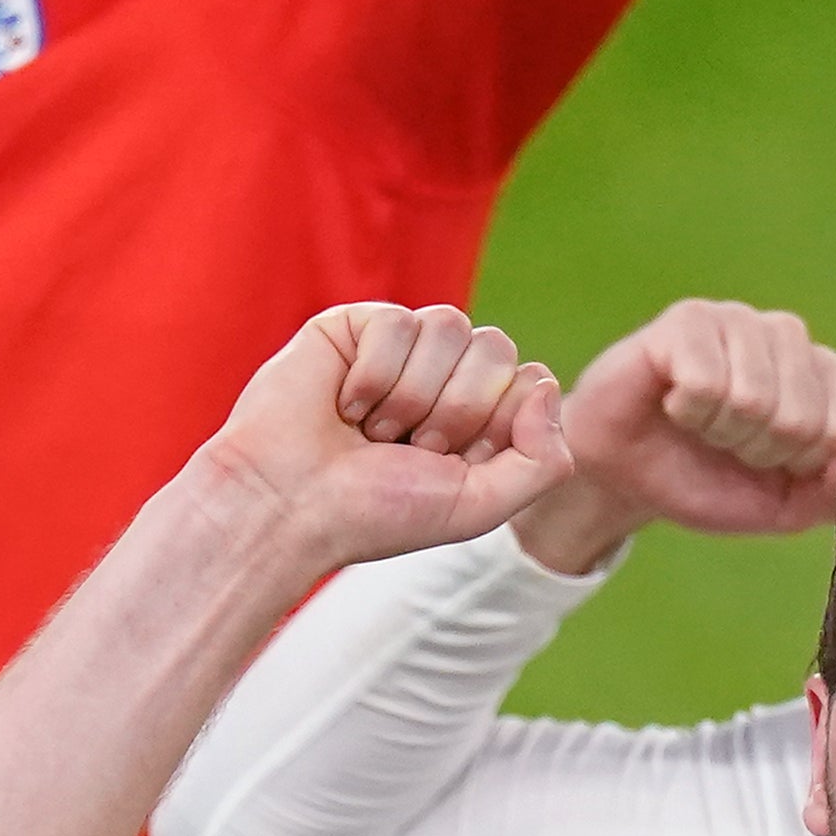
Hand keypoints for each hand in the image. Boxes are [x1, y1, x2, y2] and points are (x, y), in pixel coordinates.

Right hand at [190, 303, 573, 572]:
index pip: (529, 381)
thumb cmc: (376, 513)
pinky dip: (373, 375)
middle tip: (409, 447)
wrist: (289, 505)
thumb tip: (546, 382)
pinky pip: (398, 322)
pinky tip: (343, 406)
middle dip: (456, 408)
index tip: (449, 462)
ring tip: (373, 430)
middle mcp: (445, 378)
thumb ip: (544, 460)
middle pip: (496, 348)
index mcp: (480, 418)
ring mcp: (402, 349)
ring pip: (450, 325)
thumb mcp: (479, 505)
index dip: (496, 422)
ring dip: (412, 394)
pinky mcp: (357, 326)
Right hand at [516, 295, 835, 573]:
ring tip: (698, 422)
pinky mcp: (689, 319)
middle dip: (754, 451)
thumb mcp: (781, 505)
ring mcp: (738, 319)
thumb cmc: (706, 480)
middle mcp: (787, 336)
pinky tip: (672, 401)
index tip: (766, 463)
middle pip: (799, 418)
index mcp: (823, 374)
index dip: (799, 466)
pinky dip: (686, 411)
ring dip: (718, 431)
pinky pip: (706, 380)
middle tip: (723, 443)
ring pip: (753, 398)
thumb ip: (832, 490)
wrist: (625, 477)